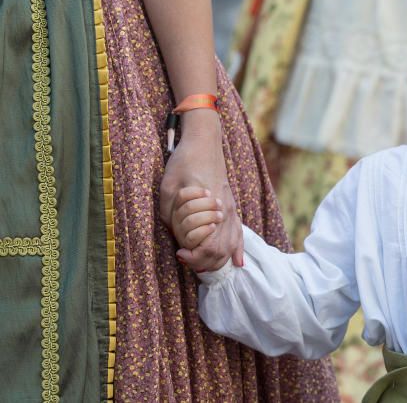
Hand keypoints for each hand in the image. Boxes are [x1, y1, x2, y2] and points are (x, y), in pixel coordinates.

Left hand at [159, 109, 244, 271]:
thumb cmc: (183, 162)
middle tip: (187, 260)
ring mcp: (231, 208)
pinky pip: (239, 232)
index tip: (180, 254)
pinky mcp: (232, 206)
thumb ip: (170, 215)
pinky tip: (237, 262)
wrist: (204, 143)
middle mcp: (226, 211)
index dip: (194, 257)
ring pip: (231, 244)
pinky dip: (238, 249)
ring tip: (202, 263)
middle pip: (222, 250)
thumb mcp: (168, 188)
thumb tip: (176, 235)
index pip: (209, 246)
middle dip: (205, 263)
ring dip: (218, 259)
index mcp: (211, 208)